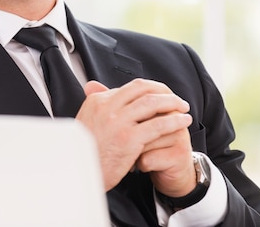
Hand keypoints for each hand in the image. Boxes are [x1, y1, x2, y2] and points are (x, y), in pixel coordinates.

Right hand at [75, 79, 192, 190]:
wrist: (76, 173)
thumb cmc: (83, 151)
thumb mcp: (85, 122)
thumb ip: (97, 106)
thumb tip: (95, 87)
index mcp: (97, 101)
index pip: (128, 88)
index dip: (148, 91)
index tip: (159, 97)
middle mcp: (106, 107)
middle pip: (141, 89)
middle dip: (163, 90)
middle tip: (175, 98)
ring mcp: (117, 122)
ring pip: (152, 103)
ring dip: (172, 102)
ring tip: (183, 107)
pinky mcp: (128, 138)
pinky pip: (158, 125)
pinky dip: (174, 121)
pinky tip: (182, 121)